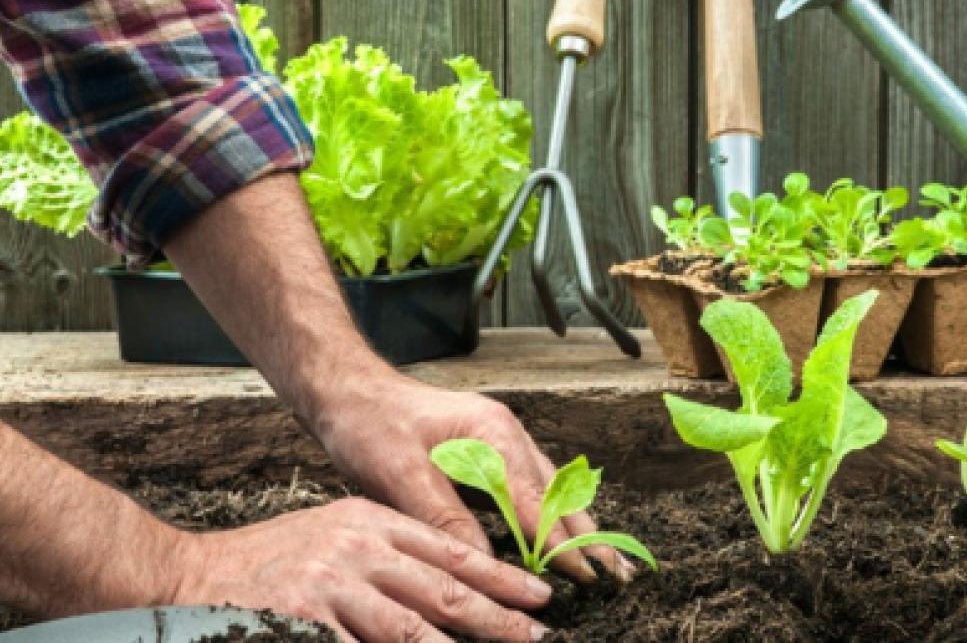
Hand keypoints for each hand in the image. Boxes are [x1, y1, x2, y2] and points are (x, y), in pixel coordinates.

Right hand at [171, 496, 551, 641]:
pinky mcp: (305, 621)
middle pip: (442, 593)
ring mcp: (330, 588)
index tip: (541, 594)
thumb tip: (443, 588)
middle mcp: (356, 550)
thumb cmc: (269, 562)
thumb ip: (387, 555)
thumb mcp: (334, 536)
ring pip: (411, 632)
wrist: (188, 576)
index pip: (449, 551)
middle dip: (499, 619)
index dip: (500, 577)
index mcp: (369, 522)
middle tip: (541, 636)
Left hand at [312, 367, 633, 583]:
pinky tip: (561, 536)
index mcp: (492, 433)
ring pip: (550, 490)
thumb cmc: (370, 424)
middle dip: (588, 535)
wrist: (348, 390)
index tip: (586, 577)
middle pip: (558, 493)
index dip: (561, 543)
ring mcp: (501, 440)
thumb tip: (483, 564)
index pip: (536, 501)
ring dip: (575, 527)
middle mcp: (506, 434)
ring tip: (604, 563)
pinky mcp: (489, 451)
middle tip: (618, 576)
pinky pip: (531, 487)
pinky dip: (551, 515)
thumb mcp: (400, 475)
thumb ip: (445, 518)